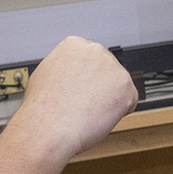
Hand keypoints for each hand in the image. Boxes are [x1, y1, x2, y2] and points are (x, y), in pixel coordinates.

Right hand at [7, 36, 138, 164]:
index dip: (85, 81)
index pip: (91, 61)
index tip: (79, 91)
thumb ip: (63, 68)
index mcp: (74, 45)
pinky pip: (129, 102)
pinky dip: (118, 113)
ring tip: (86, 112)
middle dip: (99, 89)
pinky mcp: (126, 86)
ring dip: (108, 101)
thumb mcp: (45, 74)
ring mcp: (113, 67)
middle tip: (82, 104)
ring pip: (118, 87)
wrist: (48, 128)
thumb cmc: (43, 109)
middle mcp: (95, 50)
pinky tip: (98, 117)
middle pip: (106, 72)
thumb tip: (71, 73)